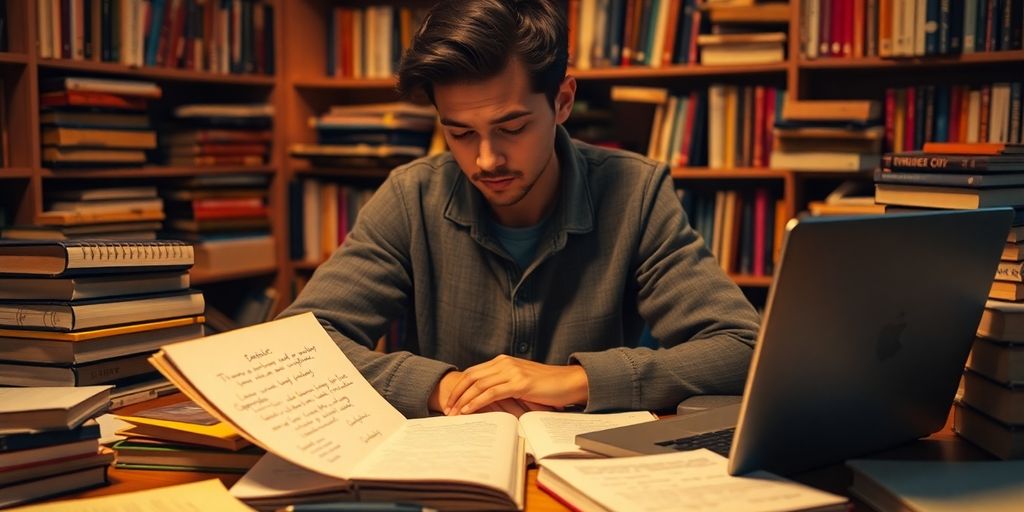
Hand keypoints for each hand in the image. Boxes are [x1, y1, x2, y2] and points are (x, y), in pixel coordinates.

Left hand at [430, 371, 554, 416]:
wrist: (569, 382)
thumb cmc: (547, 386)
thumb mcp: (522, 381)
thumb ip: (505, 384)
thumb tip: (486, 398)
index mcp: (504, 361)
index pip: (474, 372)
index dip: (459, 386)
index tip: (450, 401)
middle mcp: (505, 363)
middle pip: (471, 376)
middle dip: (456, 393)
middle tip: (446, 409)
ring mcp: (512, 371)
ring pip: (479, 385)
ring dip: (463, 400)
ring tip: (453, 413)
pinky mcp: (519, 383)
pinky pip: (491, 392)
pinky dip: (477, 402)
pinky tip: (468, 410)